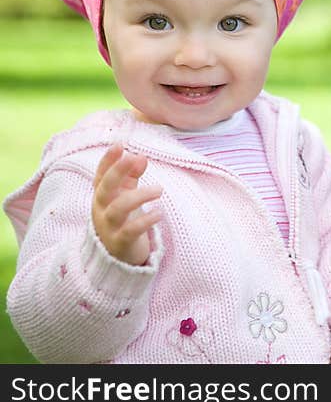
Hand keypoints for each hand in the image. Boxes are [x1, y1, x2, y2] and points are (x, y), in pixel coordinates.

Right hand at [92, 144, 162, 265]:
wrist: (115, 257)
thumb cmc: (122, 219)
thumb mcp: (125, 195)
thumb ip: (131, 176)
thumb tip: (140, 156)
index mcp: (102, 196)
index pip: (101, 176)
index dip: (107, 160)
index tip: (119, 144)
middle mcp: (101, 210)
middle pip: (104, 189)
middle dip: (117, 172)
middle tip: (134, 157)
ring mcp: (109, 227)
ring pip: (118, 208)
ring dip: (138, 196)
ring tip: (159, 189)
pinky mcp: (120, 242)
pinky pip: (130, 231)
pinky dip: (145, 221)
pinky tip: (159, 212)